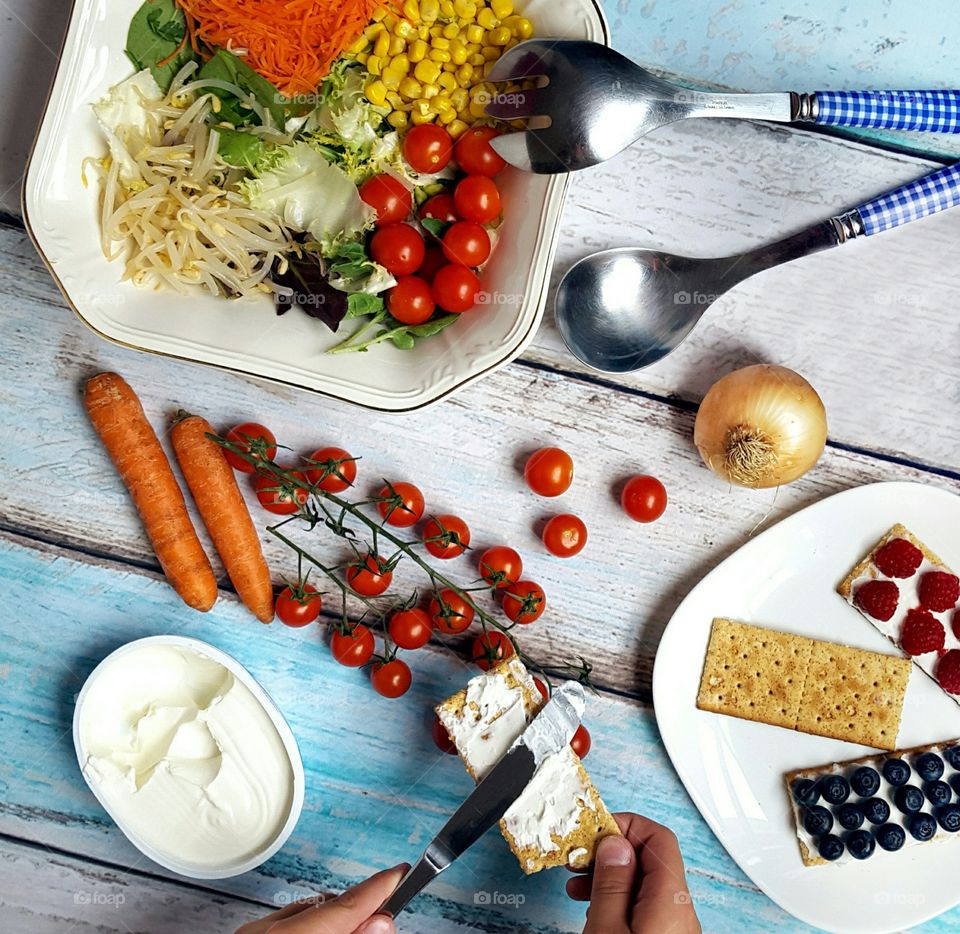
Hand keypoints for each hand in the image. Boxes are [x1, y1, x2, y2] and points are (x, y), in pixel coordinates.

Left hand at [235, 864, 407, 933]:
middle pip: (325, 907)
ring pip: (305, 914)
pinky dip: (311, 926)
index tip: (402, 872)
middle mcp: (263, 928)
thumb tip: (380, 923)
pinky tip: (326, 931)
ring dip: (335, 919)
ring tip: (360, 925)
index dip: (378, 888)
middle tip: (388, 909)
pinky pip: (286, 923)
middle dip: (359, 908)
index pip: (343, 906)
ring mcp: (251, 933)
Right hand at [567, 813, 700, 933]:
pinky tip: (596, 907)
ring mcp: (675, 927)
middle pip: (650, 859)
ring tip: (579, 886)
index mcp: (670, 900)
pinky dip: (619, 898)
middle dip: (611, 852)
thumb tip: (615, 844)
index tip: (594, 832)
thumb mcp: (607, 927)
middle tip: (580, 858)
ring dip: (610, 876)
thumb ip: (611, 884)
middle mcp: (680, 911)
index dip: (625, 825)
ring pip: (645, 884)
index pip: (659, 837)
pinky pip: (645, 906)